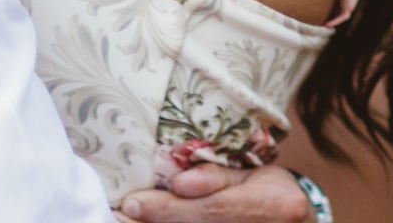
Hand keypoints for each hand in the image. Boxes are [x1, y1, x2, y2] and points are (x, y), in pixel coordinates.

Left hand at [115, 165, 315, 222]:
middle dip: (156, 222)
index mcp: (271, 206)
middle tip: (119, 213)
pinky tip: (151, 222)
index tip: (133, 204)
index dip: (169, 209)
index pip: (212, 211)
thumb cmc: (273, 192)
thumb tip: (179, 183)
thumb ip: (217, 178)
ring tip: (123, 219)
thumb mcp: (254, 174)